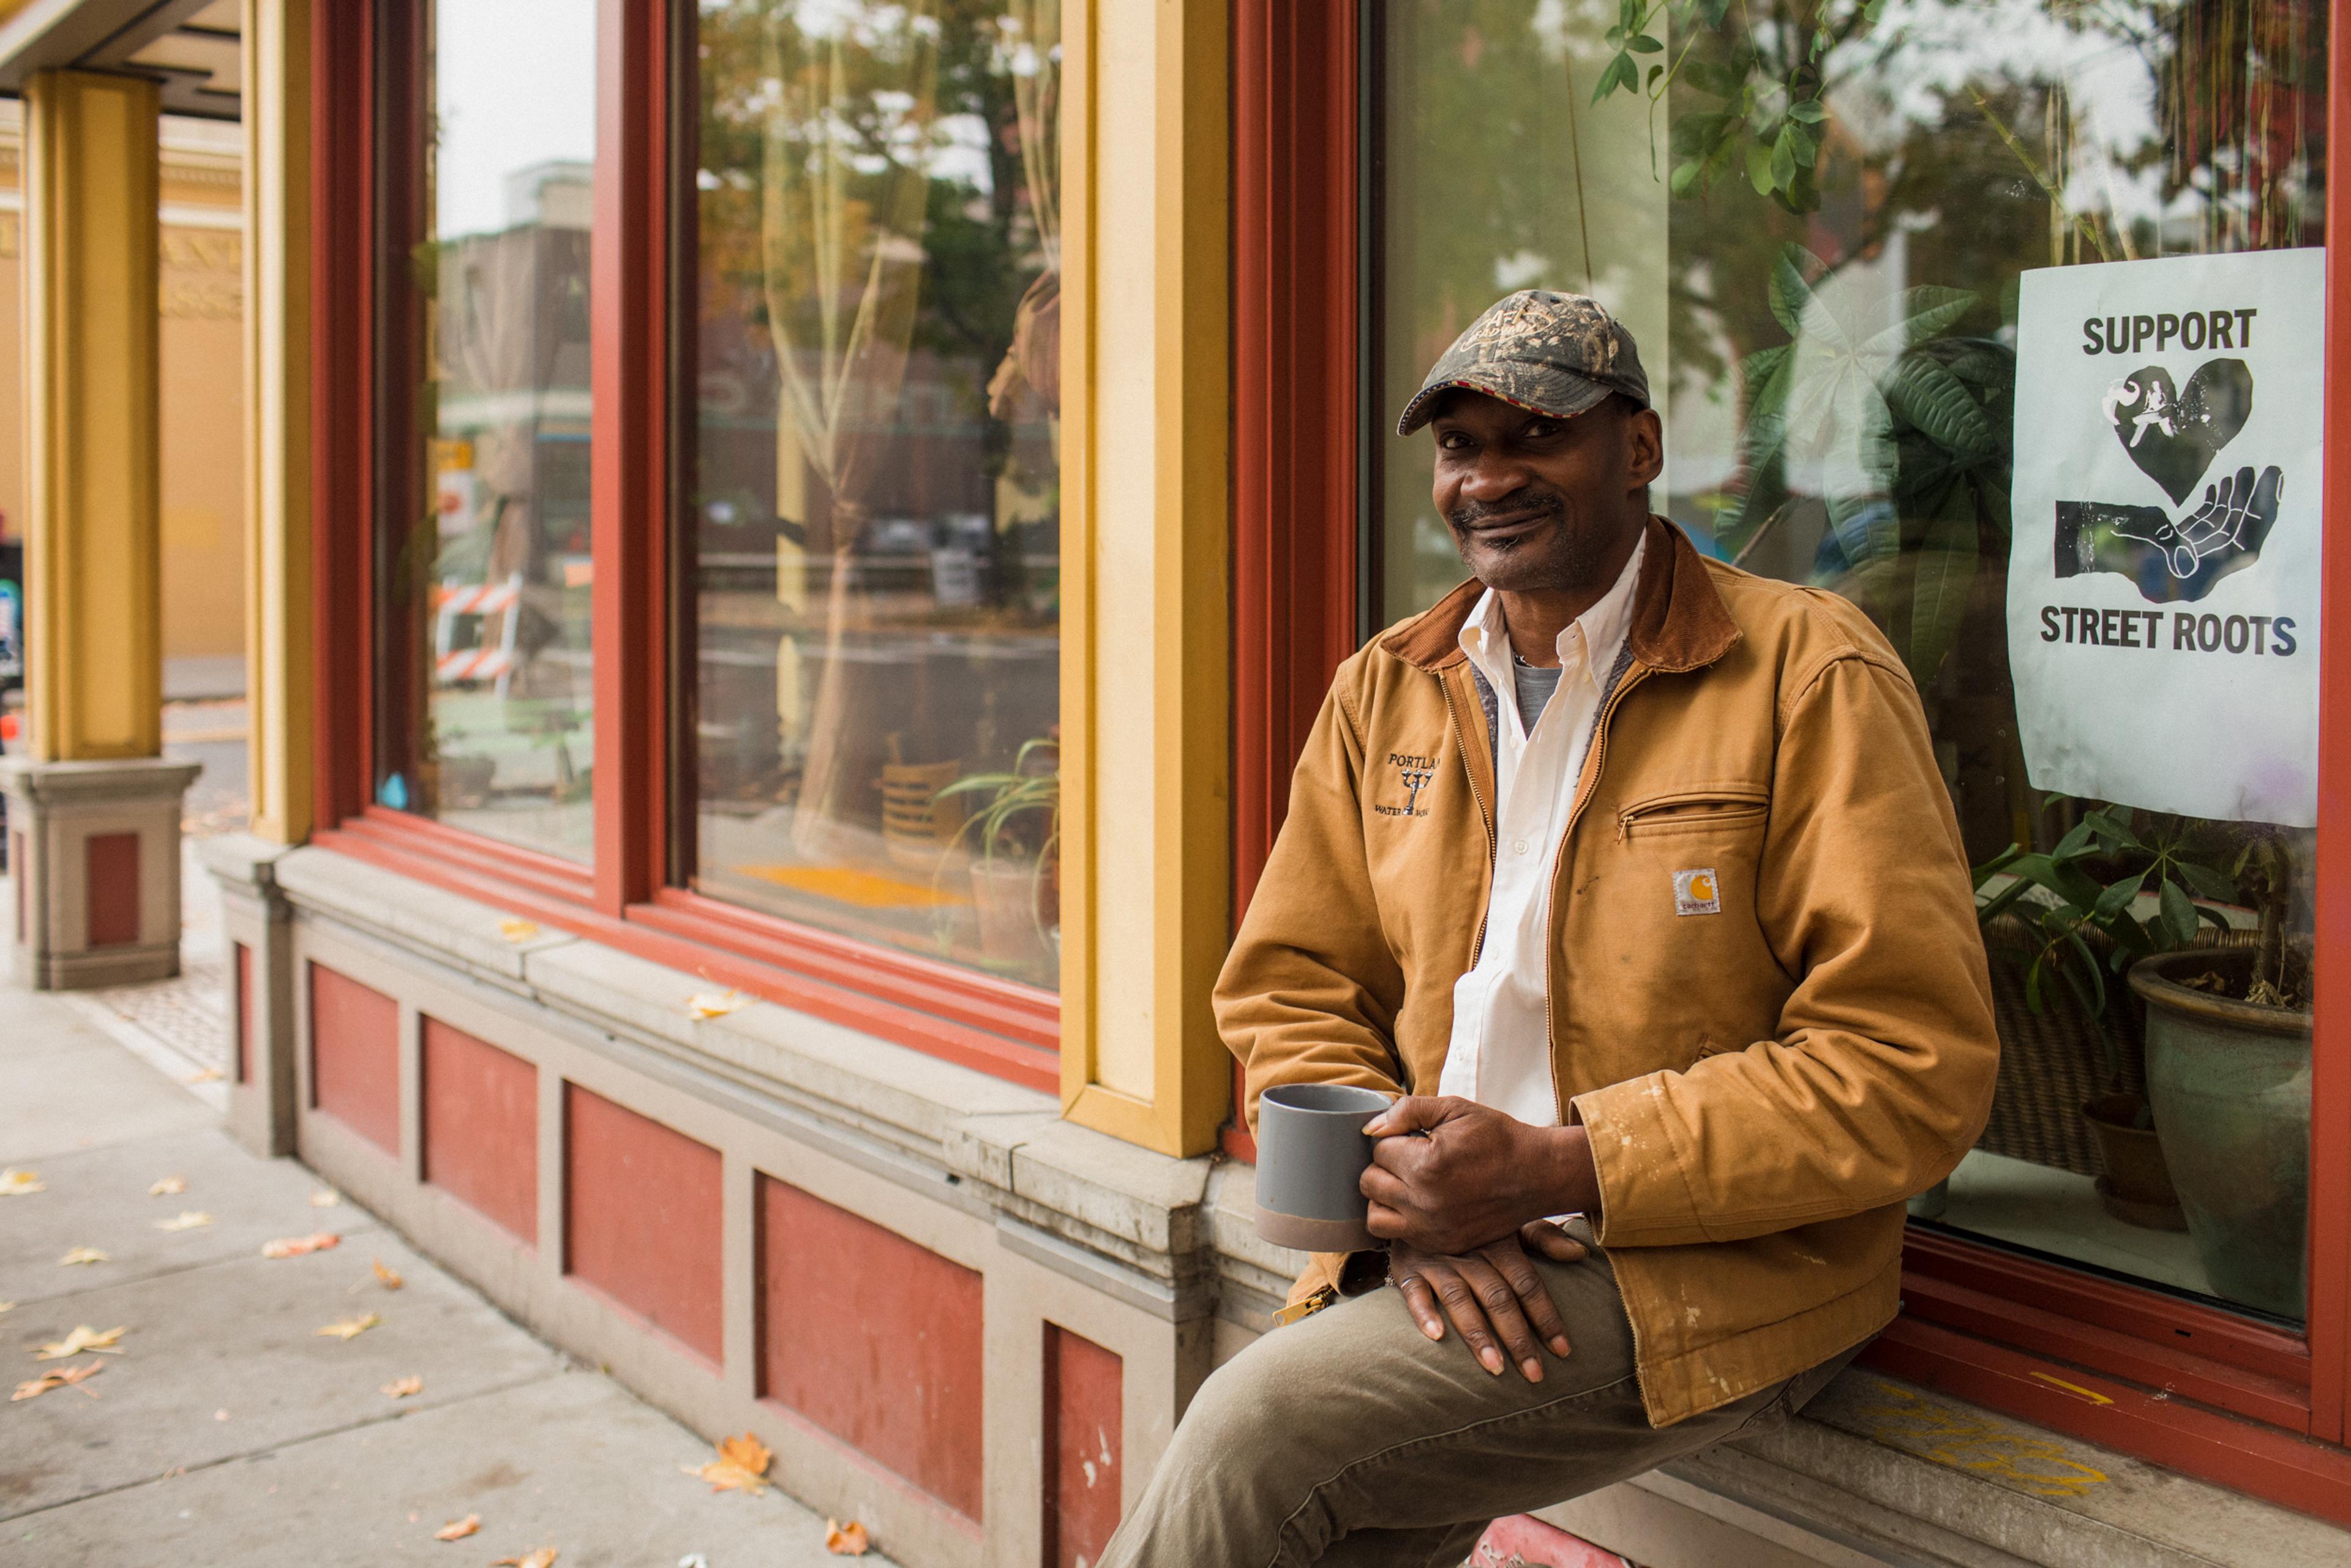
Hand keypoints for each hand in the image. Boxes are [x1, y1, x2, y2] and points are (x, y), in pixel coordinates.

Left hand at [1359, 1095, 1600, 1255]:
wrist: (1537, 1175)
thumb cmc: (1497, 1137)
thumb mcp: (1454, 1108)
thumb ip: (1407, 1111)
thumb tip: (1370, 1129)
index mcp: (1425, 1165)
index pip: (1378, 1150)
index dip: (1395, 1139)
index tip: (1416, 1139)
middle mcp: (1424, 1203)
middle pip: (1370, 1183)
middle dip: (1385, 1166)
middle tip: (1410, 1158)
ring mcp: (1432, 1230)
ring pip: (1375, 1216)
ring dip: (1384, 1197)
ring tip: (1407, 1183)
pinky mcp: (1441, 1244)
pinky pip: (1399, 1236)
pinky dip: (1402, 1219)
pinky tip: (1421, 1202)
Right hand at [1388, 1226, 1584, 1381]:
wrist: (1414, 1205)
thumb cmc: (1469, 1225)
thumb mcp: (1506, 1224)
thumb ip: (1542, 1238)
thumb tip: (1580, 1254)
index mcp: (1498, 1242)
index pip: (1527, 1283)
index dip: (1546, 1316)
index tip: (1563, 1351)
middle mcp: (1469, 1253)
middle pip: (1498, 1297)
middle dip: (1517, 1338)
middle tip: (1534, 1374)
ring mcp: (1438, 1262)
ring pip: (1461, 1299)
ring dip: (1477, 1334)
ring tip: (1495, 1367)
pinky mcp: (1408, 1270)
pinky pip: (1415, 1293)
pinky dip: (1425, 1314)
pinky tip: (1437, 1337)